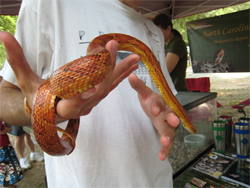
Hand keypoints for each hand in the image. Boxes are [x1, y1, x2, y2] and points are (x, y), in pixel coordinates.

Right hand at [0, 31, 139, 121]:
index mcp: (61, 106)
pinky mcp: (97, 97)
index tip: (89, 86)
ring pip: (108, 88)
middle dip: (106, 70)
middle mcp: (80, 106)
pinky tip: (132, 65)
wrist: (49, 111)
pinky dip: (122, 75)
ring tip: (135, 58)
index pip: (72, 103)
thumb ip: (17, 60)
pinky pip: (111, 86)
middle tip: (113, 48)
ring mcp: (91, 102)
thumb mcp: (25, 81)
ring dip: (121, 72)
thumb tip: (3, 35)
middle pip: (96, 91)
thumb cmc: (36, 97)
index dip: (80, 96)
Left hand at [128, 73, 178, 160]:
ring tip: (165, 144)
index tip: (154, 110)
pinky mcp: (166, 133)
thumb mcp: (144, 93)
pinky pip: (168, 142)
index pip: (159, 102)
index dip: (157, 106)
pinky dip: (166, 149)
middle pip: (171, 115)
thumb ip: (138, 86)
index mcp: (160, 101)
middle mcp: (167, 112)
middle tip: (173, 123)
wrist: (156, 107)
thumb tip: (130, 76)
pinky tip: (161, 156)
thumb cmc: (151, 100)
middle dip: (172, 119)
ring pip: (171, 131)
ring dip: (169, 137)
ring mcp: (167, 124)